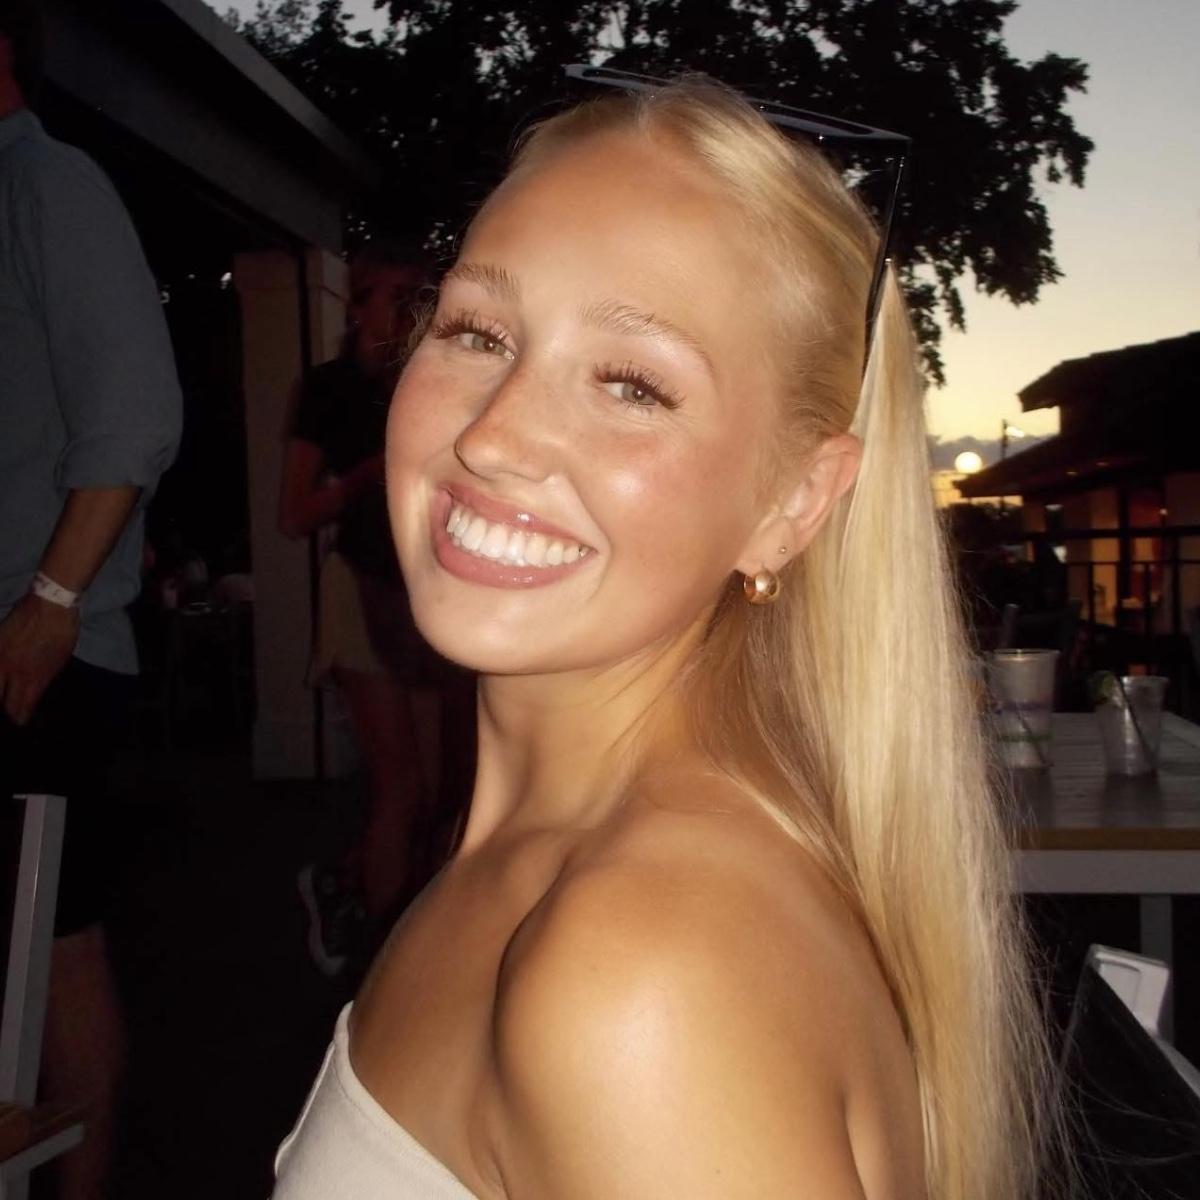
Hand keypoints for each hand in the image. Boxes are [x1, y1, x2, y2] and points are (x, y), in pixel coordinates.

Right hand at [0, 593, 80, 724]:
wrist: (50, 602)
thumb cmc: (61, 633)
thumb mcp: (57, 663)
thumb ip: (40, 683)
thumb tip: (30, 699)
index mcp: (31, 677)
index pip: (18, 710)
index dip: (18, 720)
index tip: (20, 723)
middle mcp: (10, 670)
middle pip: (0, 702)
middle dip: (5, 710)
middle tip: (11, 712)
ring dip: (0, 691)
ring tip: (6, 694)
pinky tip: (2, 678)